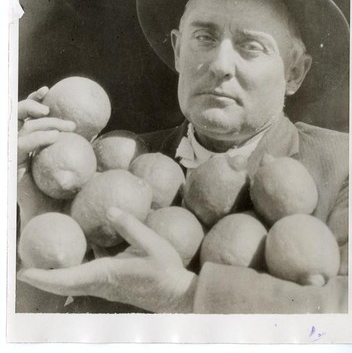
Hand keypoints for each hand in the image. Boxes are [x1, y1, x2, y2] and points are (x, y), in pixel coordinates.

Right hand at [17, 87, 75, 227]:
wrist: (53, 217)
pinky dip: (37, 137)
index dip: (32, 100)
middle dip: (38, 109)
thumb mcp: (77, 166)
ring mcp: (15, 156)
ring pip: (22, 128)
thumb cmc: (65, 194)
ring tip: (62, 126)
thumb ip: (82, 149)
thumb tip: (98, 131)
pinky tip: (54, 137)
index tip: (47, 91)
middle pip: (20, 118)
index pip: (26, 116)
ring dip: (43, 123)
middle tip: (64, 118)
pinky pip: (20, 146)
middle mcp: (19, 147)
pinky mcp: (14, 167)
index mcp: (30, 143)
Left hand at [18, 208, 197, 312]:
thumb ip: (130, 226)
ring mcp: (104, 286)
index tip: (23, 272)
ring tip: (42, 260)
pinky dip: (72, 269)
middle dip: (42, 277)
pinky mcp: (110, 283)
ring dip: (55, 274)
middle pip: (63, 284)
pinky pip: (84, 277)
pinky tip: (74, 252)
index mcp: (106, 274)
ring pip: (72, 282)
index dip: (44, 276)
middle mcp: (100, 283)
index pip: (68, 278)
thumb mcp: (151, 243)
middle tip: (23, 267)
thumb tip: (108, 209)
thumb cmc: (165, 270)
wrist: (175, 294)